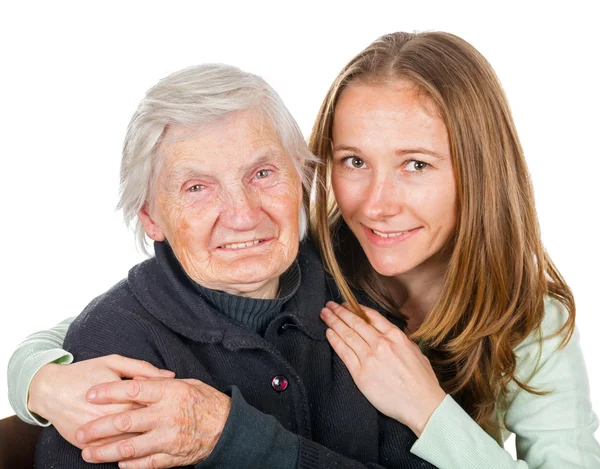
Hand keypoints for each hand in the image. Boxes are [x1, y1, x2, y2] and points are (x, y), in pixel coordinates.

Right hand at [28, 354, 174, 447]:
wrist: (49, 389)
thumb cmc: (85, 372)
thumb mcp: (114, 362)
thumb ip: (143, 369)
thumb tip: (170, 376)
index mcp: (122, 395)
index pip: (152, 404)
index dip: (166, 407)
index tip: (176, 408)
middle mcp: (111, 415)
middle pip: (143, 426)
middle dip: (159, 428)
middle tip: (172, 426)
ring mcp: (97, 432)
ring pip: (127, 444)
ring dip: (144, 445)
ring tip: (158, 441)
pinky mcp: (85, 443)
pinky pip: (107, 451)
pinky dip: (123, 453)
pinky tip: (137, 452)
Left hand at [76, 378, 231, 467]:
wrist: (228, 427)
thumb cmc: (206, 402)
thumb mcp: (187, 384)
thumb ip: (161, 383)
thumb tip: (136, 378)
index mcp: (170, 392)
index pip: (133, 389)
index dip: (109, 391)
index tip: (90, 394)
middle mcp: (166, 415)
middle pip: (124, 422)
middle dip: (98, 428)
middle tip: (80, 431)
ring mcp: (168, 438)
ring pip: (129, 447)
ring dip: (105, 452)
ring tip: (88, 453)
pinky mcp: (172, 457)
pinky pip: (145, 464)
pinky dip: (129, 465)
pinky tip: (117, 464)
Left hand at [321, 301, 445, 435]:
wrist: (422, 405)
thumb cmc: (422, 382)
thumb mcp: (416, 352)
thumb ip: (401, 341)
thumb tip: (390, 335)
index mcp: (396, 336)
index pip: (371, 316)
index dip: (356, 308)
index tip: (346, 304)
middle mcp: (381, 344)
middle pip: (355, 322)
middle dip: (340, 311)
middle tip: (329, 305)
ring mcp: (370, 358)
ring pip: (347, 334)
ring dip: (334, 322)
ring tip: (324, 314)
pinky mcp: (361, 374)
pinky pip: (344, 353)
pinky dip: (335, 341)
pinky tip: (328, 333)